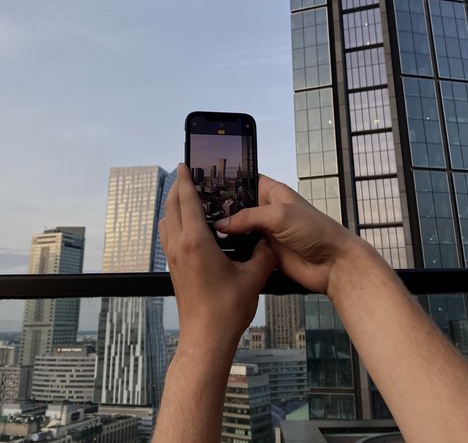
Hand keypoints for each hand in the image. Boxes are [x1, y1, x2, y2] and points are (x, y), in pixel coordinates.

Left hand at [159, 164, 275, 347]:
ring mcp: (172, 258)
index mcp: (196, 242)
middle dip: (177, 188)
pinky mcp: (173, 269)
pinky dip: (173, 222)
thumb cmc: (227, 308)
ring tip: (187, 199)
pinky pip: (167, 236)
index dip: (186, 180)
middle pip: (172, 207)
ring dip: (173, 206)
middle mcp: (179, 246)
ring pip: (166, 221)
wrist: (206, 338)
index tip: (184, 165)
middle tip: (187, 176)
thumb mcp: (253, 277)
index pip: (188, 201)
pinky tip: (188, 227)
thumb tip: (267, 242)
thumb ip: (263, 254)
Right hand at [214, 174, 365, 298]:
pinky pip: (243, 250)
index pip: (244, 182)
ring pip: (238, 230)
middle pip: (237, 208)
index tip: (204, 186)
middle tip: (197, 214)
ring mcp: (265, 232)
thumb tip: (221, 225)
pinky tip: (216, 251)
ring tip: (201, 232)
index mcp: (272, 192)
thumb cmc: (315, 231)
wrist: (333, 264)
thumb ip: (248, 217)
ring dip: (225, 233)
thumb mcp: (279, 215)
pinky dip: (232, 250)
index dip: (227, 184)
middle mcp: (266, 211)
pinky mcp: (264, 252)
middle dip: (221, 211)